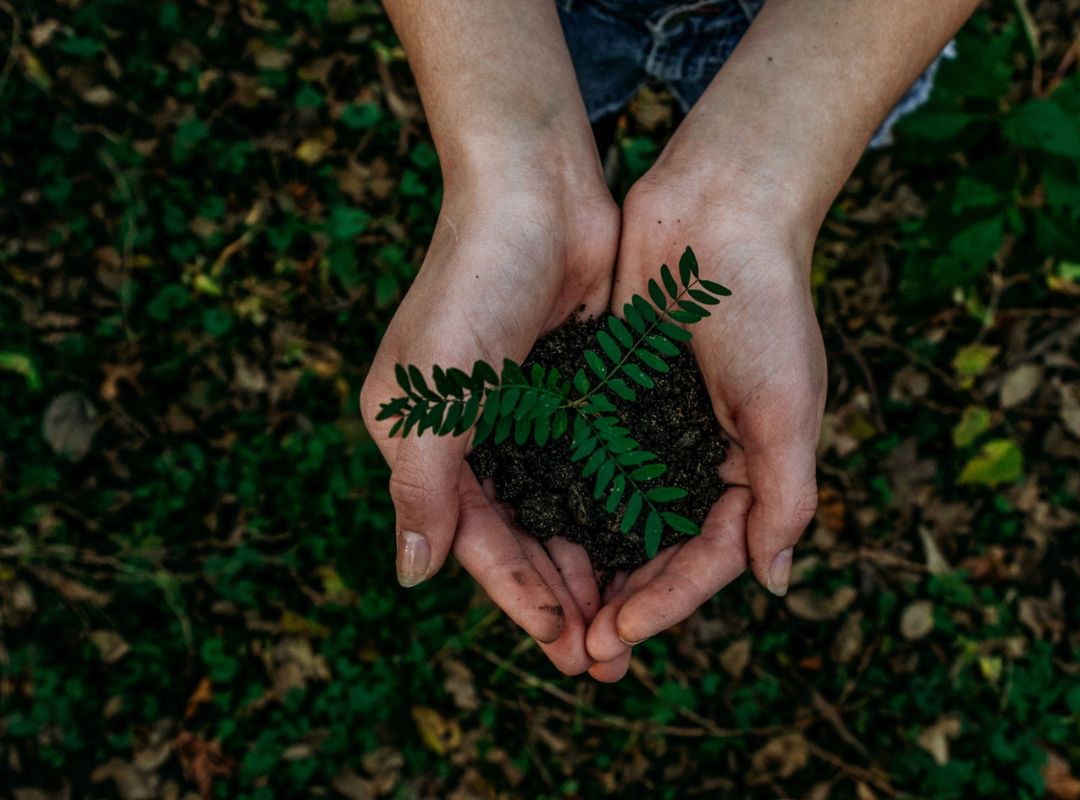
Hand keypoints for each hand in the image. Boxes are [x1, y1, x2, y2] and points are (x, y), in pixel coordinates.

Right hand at [360, 172, 618, 674]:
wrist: (536, 192)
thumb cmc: (472, 286)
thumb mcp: (431, 395)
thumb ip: (422, 488)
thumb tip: (412, 576)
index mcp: (426, 442)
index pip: (476, 541)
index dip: (519, 597)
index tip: (564, 647)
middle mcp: (474, 436)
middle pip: (522, 537)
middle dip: (561, 598)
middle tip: (605, 658)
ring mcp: (528, 415)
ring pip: (563, 512)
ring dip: (592, 565)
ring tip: (629, 621)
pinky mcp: (575, 391)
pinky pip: (596, 468)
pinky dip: (615, 510)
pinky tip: (645, 547)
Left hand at [583, 170, 826, 680]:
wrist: (719, 209)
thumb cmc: (765, 306)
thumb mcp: (788, 407)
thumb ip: (785, 496)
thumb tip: (774, 583)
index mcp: (748, 469)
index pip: (707, 557)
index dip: (666, 602)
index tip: (617, 635)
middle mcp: (697, 457)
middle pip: (656, 550)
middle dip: (621, 602)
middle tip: (579, 651)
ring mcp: (650, 428)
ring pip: (613, 516)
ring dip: (586, 565)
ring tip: (551, 613)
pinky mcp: (610, 395)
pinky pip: (583, 462)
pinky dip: (563, 501)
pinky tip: (529, 533)